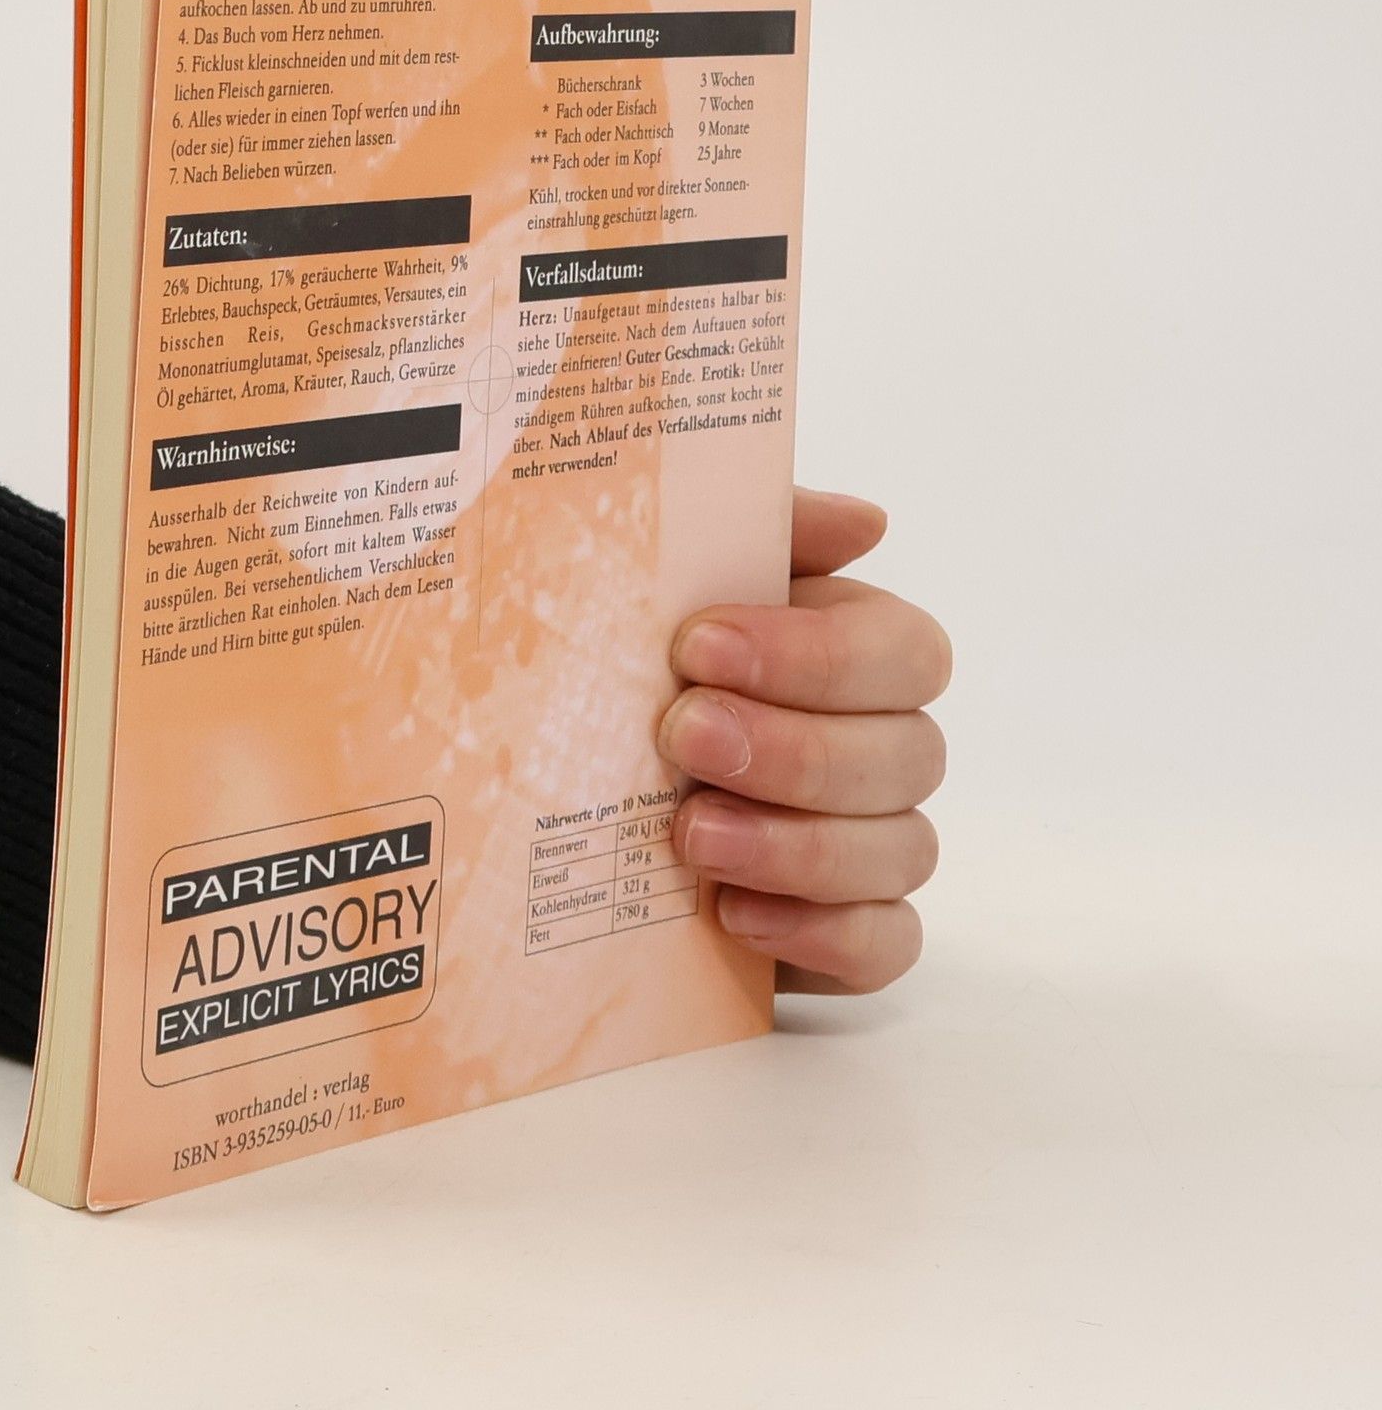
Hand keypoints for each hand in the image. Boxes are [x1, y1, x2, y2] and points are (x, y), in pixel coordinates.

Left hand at [664, 489, 950, 994]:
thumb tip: (866, 522)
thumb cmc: (630, 660)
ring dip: (796, 845)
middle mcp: (880, 745)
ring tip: (690, 836)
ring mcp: (871, 844)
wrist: (559, 787)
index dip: (816, 655)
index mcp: (854, 649)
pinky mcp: (844, 933)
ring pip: (901, 850)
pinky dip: (820, 932)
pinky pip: (885, 945)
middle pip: (907, 755)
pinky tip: (733, 917)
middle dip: (793, 749)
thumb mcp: (670, 576)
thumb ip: (759, 530)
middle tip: (681, 736)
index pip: (901, 651)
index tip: (698, 645)